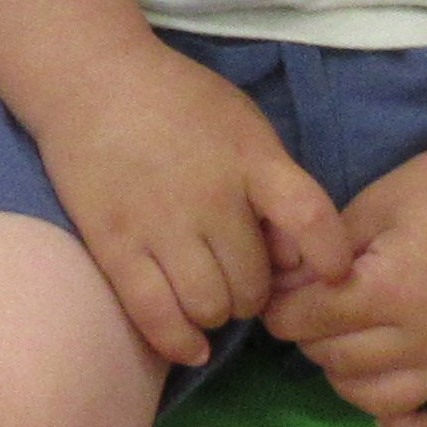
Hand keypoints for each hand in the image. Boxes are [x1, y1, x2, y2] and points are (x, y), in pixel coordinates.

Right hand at [37, 46, 351, 366]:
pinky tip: (191, 346)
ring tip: (209, 297)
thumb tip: (296, 257)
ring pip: (211, 307)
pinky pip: (155, 314)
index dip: (329, 257)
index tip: (334, 275)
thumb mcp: (244, 124)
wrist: (91, 81)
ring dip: (218, 314)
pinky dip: (179, 342)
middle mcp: (212, 197)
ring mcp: (161, 224)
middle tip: (238, 281)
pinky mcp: (115, 245)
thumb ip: (276, 183)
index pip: (310, 218)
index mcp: (252, 160)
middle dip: (254, 293)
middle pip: (254, 281)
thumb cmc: (178, 101)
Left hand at [264, 139, 426, 426]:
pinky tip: (389, 405)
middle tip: (313, 312)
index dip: (280, 310)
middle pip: (337, 361)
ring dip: (347, 380)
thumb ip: (323, 254)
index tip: (277, 298)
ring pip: (379, 400)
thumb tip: (282, 290)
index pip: (310, 321)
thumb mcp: (372, 204)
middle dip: (310, 337)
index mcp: (392, 288)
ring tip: (344, 346)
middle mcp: (426, 337)